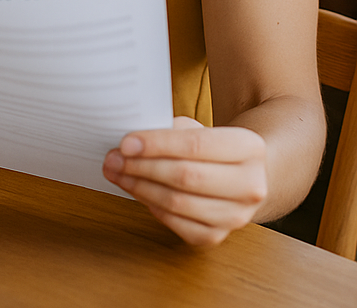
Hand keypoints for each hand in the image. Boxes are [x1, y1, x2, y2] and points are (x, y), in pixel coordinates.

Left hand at [102, 116, 267, 245]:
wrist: (237, 176)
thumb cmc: (208, 147)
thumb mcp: (195, 127)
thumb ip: (169, 129)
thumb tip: (130, 140)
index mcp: (249, 148)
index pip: (196, 145)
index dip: (157, 144)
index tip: (125, 143)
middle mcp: (251, 185)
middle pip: (186, 176)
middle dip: (142, 167)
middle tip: (113, 158)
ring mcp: (237, 216)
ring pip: (178, 203)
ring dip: (139, 187)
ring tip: (117, 172)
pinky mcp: (217, 236)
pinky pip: (176, 223)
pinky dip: (150, 206)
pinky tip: (136, 189)